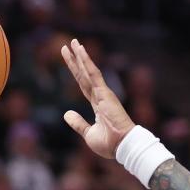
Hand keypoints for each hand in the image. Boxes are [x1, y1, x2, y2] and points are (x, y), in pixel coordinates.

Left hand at [61, 38, 134, 157]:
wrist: (122, 146)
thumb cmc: (109, 144)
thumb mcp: (88, 133)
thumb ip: (78, 123)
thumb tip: (66, 114)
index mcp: (97, 105)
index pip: (83, 85)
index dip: (76, 72)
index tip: (69, 60)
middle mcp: (100, 96)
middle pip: (84, 75)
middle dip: (75, 60)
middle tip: (67, 45)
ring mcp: (103, 93)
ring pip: (88, 71)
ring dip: (80, 56)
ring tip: (73, 42)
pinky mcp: (105, 93)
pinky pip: (94, 74)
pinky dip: (87, 61)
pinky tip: (80, 50)